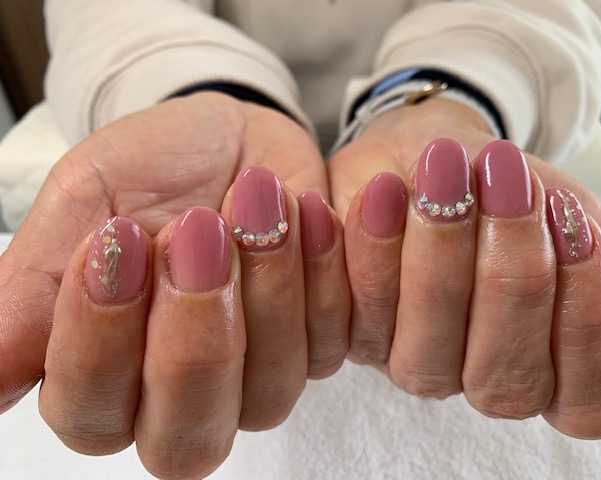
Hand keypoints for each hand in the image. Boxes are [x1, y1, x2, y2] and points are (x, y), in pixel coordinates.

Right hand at [0, 93, 349, 476]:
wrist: (232, 138)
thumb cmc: (150, 172)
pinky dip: (322, 272)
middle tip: (193, 231)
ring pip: (269, 393)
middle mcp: (182, 397)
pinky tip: (307, 210)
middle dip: (192, 335)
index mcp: (107, 375)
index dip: (98, 339)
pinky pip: (330, 341)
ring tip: (257, 198)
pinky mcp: (317, 345)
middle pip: (185, 438)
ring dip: (267, 291)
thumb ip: (32, 288)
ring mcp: (257, 378)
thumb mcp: (83, 202)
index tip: (114, 240)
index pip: (91, 412)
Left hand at [329, 98, 600, 438]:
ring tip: (444, 173)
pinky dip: (372, 247)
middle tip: (508, 183)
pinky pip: (356, 313)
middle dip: (512, 274)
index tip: (572, 225)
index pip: (589, 400)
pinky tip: (382, 193)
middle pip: (504, 379)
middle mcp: (479, 380)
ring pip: (426, 353)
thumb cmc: (507, 191)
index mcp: (549, 370)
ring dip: (440, 255)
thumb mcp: (574, 223)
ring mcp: (411, 363)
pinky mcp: (351, 334)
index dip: (586, 318)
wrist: (429, 149)